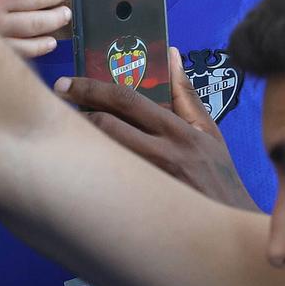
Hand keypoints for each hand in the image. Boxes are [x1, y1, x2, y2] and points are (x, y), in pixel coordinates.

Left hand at [57, 47, 254, 210]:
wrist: (227, 230)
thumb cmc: (217, 177)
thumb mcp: (208, 132)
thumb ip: (185, 94)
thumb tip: (170, 56)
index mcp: (177, 131)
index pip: (126, 99)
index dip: (91, 88)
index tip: (67, 84)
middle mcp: (162, 154)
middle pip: (106, 126)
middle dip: (77, 111)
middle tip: (57, 105)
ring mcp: (150, 181)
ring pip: (102, 154)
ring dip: (81, 140)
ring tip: (66, 131)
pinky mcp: (140, 205)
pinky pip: (106, 181)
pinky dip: (90, 167)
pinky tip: (78, 164)